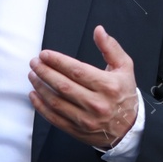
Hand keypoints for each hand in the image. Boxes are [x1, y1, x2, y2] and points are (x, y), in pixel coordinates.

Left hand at [28, 25, 138, 149]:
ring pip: (56, 102)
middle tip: (34, 63)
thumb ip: (110, 48)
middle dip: (45, 72)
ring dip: (41, 87)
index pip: (77, 71)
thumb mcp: (124, 68)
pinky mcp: (77, 130)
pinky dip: (41, 107)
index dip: (57, 61)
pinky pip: (54, 118)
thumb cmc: (124, 94)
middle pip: (63, 85)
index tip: (44, 54)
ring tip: (33, 75)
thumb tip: (98, 30)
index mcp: (108, 86)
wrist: (129, 128)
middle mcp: (97, 103)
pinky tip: (34, 95)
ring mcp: (86, 119)